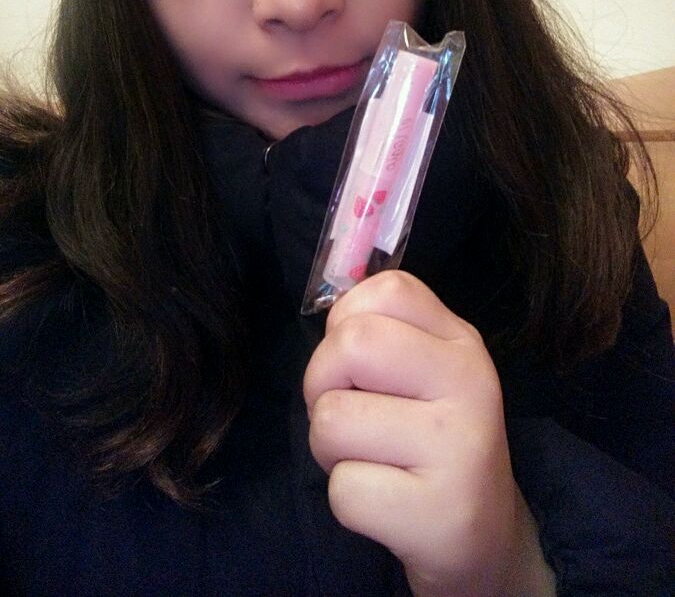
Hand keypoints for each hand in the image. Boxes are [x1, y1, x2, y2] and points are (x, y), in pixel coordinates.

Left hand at [303, 271, 554, 595]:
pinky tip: (387, 502)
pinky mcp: (440, 512)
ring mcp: (459, 445)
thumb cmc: (430, 441)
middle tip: (349, 415)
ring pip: (331, 419)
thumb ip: (384, 327)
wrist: (486, 536)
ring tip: (372, 460)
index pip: (387, 289)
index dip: (347, 321)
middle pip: (350, 344)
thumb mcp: (423, 370)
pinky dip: (348, 501)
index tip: (360, 363)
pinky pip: (343, 488)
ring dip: (330, 449)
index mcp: (460, 340)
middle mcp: (469, 381)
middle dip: (322, 384)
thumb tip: (333, 297)